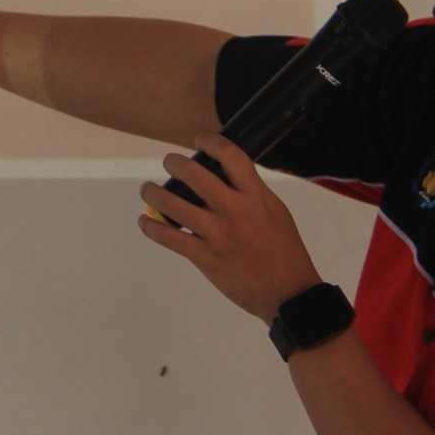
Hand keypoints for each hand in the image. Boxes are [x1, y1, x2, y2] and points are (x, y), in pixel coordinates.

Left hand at [136, 133, 322, 323]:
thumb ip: (252, 192)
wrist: (288, 294)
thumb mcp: (275, 212)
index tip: (200, 140)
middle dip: (175, 162)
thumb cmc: (285, 251)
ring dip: (153, 192)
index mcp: (256, 196)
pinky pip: (170, 237)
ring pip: (174, 204)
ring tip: (147, 189)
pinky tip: (146, 221)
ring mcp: (218, 234)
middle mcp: (235, 211)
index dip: (211, 142)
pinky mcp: (206, 257)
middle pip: (194, 174)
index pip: (231, 156)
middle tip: (170, 162)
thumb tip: (227, 174)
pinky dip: (152, 227)